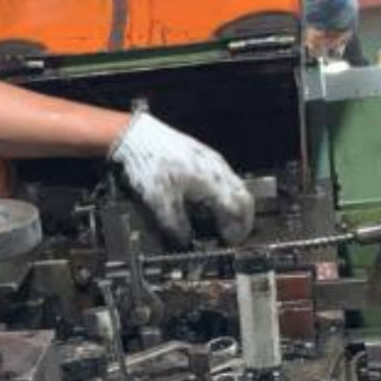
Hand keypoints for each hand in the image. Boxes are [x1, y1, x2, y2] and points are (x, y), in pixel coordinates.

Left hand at [109, 112, 253, 246]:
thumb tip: (185, 242)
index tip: (229, 243)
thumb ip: (176, 226)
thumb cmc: (149, 166)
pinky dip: (225, 194)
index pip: (237, 211)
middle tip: (234, 236)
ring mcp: (212, 160)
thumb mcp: (160, 204)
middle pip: (243, 198)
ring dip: (235, 206)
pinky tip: (210, 201)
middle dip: (242, 220)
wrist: (136, 137)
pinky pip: (225, 177)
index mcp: (212, 183)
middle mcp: (218, 170)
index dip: (236, 230)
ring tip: (224, 221)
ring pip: (236, 187)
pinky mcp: (203, 155)